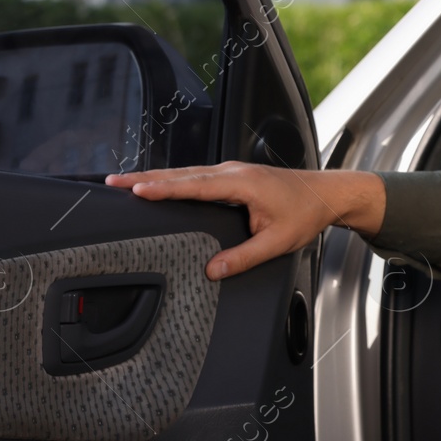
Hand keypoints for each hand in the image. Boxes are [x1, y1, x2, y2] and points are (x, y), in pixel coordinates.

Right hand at [104, 163, 384, 279]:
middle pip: (182, 174)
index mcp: (241, 183)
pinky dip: (173, 178)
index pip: (194, 185)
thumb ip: (244, 257)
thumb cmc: (306, 214)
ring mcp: (232, 170)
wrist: (327, 193)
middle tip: (113, 181)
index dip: (163, 188)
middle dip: (145, 177)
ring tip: (124, 181)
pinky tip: (157, 184)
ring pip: (187, 172)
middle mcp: (233, 171)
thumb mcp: (277, 242)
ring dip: (156, 176)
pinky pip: (196, 175)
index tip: (136, 188)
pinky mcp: (233, 175)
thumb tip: (213, 270)